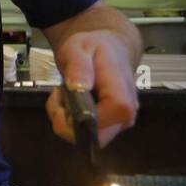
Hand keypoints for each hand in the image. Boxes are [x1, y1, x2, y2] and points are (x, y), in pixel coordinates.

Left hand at [44, 30, 138, 147]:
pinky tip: (71, 101)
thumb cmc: (97, 47)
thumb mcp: (79, 47)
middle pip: (95, 138)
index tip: (64, 100)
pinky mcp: (111, 125)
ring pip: (87, 138)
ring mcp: (120, 122)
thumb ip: (78, 66)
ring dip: (67, 120)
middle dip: (68, 123)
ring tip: (65, 95)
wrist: (111, 49)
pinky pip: (86, 133)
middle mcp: (126, 114)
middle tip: (59, 97)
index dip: (78, 119)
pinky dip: (71, 121)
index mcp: (122, 94)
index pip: (105, 121)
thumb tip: (78, 86)